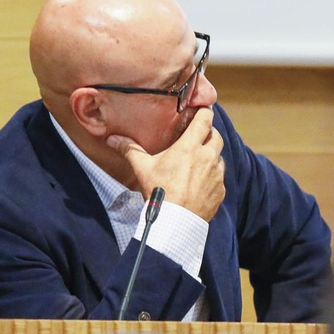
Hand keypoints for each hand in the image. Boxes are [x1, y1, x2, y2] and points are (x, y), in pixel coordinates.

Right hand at [107, 108, 225, 221]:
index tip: (202, 111)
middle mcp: (207, 157)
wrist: (176, 222)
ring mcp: (217, 175)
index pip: (205, 120)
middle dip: (209, 133)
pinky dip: (213, 176)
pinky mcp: (220, 191)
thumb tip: (113, 139)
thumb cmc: (159, 192)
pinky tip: (201, 181)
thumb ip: (130, 150)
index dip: (205, 113)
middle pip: (216, 136)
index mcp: (190, 147)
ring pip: (220, 157)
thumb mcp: (143, 169)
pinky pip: (220, 178)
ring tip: (199, 160)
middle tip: (199, 135)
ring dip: (212, 155)